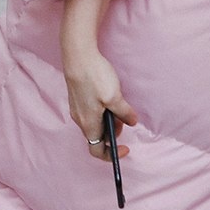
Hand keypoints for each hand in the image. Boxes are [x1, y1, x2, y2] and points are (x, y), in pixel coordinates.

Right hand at [65, 44, 137, 159]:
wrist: (77, 55)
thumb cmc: (94, 76)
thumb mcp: (115, 97)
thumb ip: (124, 113)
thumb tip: (132, 122)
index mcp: (88, 124)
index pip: (97, 150)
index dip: (112, 154)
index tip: (126, 149)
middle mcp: (80, 119)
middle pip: (98, 136)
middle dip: (113, 132)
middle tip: (125, 117)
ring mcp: (77, 108)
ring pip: (95, 123)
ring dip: (108, 120)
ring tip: (118, 104)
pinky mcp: (77, 98)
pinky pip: (91, 113)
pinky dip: (102, 111)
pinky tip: (109, 97)